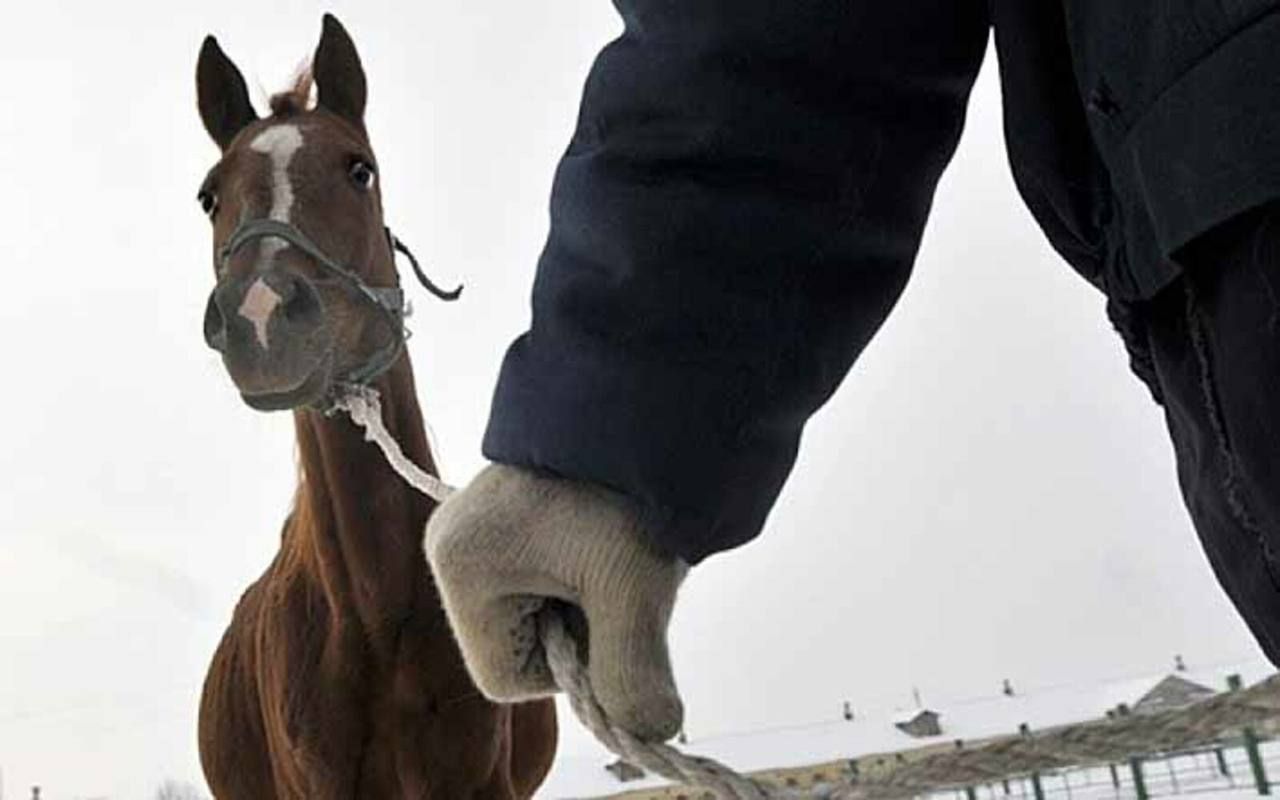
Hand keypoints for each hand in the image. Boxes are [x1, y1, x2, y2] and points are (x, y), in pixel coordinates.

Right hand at [424, 464, 686, 740]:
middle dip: (580, 628)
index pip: (507, 678)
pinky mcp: (499, 514)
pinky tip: (604, 535)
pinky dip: (581, 572)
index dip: (570, 667)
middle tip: (619, 573)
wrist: (641, 395)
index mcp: (460, 568)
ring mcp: (471, 528)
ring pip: (533, 613)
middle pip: (518, 646)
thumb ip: (634, 671)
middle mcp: (450, 549)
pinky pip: (538, 576)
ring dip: (585, 599)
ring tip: (615, 546)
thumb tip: (654, 731)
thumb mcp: (633, 586)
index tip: (611, 612)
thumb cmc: (625, 486)